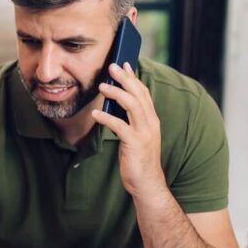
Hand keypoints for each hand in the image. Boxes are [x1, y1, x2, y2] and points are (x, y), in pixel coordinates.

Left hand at [92, 62, 167, 198]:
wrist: (147, 182)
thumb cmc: (138, 159)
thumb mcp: (136, 136)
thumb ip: (130, 120)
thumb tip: (114, 105)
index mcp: (152, 119)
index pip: (144, 93)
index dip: (134, 77)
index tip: (124, 64)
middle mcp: (151, 122)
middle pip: (138, 94)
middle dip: (125, 78)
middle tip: (112, 66)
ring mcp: (144, 132)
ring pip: (132, 105)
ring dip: (116, 93)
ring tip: (101, 87)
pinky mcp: (135, 143)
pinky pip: (119, 126)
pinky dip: (106, 118)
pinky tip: (95, 114)